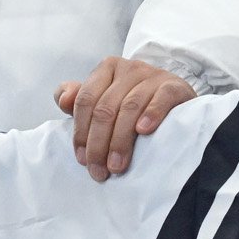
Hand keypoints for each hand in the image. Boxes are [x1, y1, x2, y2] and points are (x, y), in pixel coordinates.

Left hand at [53, 57, 196, 181]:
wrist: (175, 97)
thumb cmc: (134, 101)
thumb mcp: (104, 99)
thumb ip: (78, 101)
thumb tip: (63, 100)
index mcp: (106, 69)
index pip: (86, 100)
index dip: (81, 131)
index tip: (82, 159)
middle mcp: (129, 68)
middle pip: (105, 108)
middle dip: (99, 144)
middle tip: (99, 170)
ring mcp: (153, 75)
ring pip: (129, 107)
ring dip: (120, 140)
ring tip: (117, 166)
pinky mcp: (174, 86)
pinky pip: (160, 98)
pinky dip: (150, 115)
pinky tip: (143, 132)